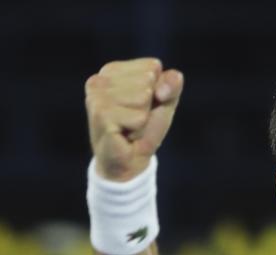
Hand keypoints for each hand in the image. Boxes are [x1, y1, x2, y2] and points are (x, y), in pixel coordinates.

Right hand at [85, 58, 183, 180]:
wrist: (131, 160)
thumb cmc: (145, 128)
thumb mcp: (165, 102)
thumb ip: (172, 84)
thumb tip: (170, 81)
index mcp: (112, 70)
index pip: (152, 67)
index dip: (158, 90)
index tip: (144, 106)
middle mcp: (99, 80)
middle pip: (148, 81)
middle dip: (150, 105)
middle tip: (136, 119)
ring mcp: (96, 98)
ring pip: (143, 98)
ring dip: (143, 118)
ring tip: (130, 126)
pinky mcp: (100, 116)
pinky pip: (138, 117)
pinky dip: (138, 129)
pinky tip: (125, 134)